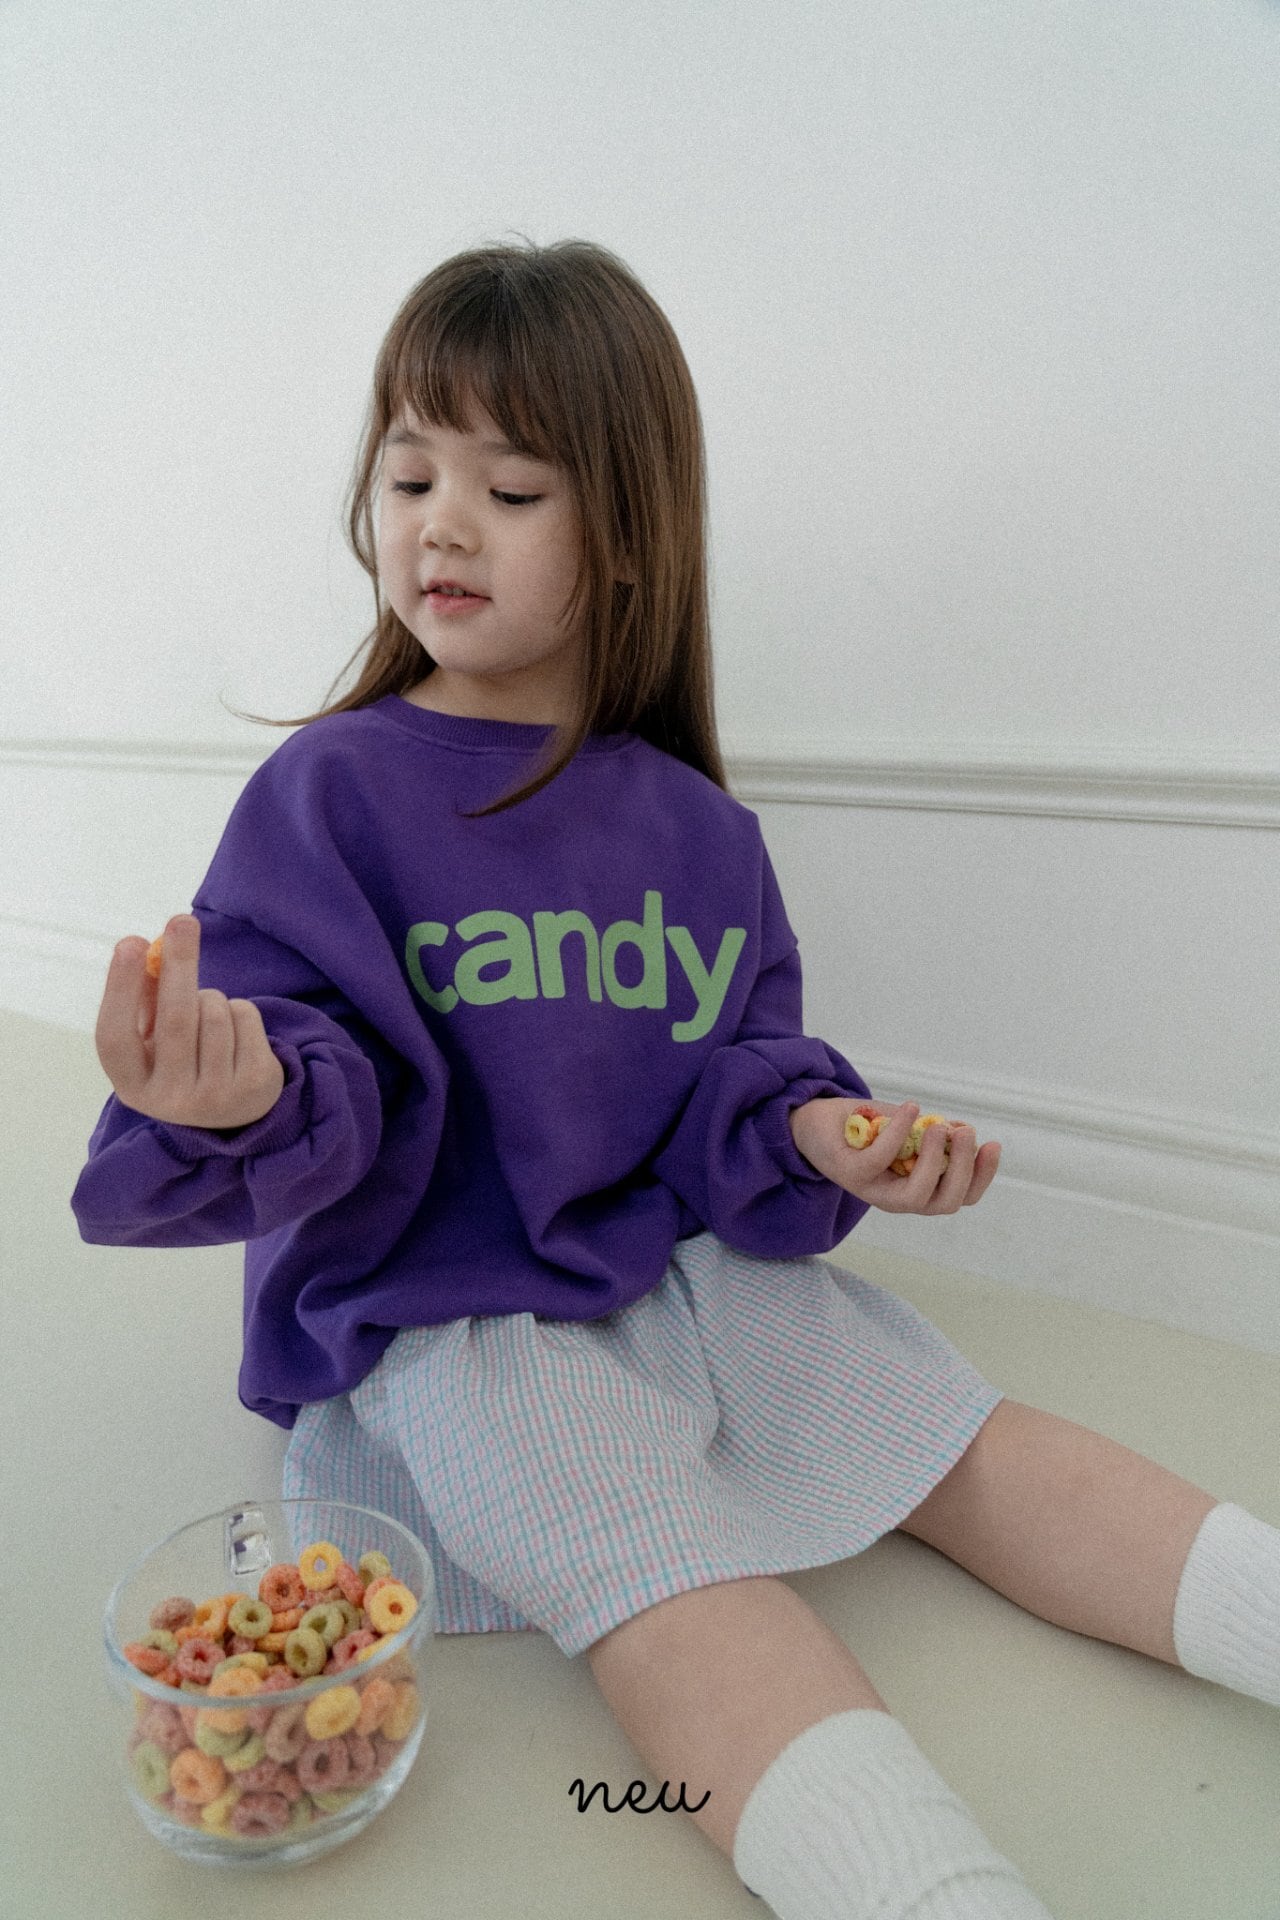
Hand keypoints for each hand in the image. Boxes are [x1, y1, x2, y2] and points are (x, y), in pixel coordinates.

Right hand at [94, 913, 284, 1129]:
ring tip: (208, 1014)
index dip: (121, 987)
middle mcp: (170, 1100)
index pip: (115, 1035)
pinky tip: (234, 1031)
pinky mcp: (253, 1086)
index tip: (131, 941)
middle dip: (180, 962)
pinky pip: (244, 1016)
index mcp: (131, 1086)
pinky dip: (238, 1009)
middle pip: (175, 1018)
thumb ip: (145, 999)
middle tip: (182, 920)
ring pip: (214, 1011)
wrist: (232, 1112)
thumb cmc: (181, 1060)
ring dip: (212, 995)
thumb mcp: (151, 1040)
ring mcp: (214, 1098)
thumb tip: (154, 951)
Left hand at [789, 1097, 1000, 1214]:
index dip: (981, 1176)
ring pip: (915, 1197)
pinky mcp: (851, 1174)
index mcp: (916, 1188)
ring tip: (940, 1127)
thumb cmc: (862, 1127)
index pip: (959, 1196)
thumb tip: (961, 1131)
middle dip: (963, 1169)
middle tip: (966, 1133)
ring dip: (934, 1161)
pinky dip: (900, 1134)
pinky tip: (912, 1108)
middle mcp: (897, 1197)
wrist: (811, 1121)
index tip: (992, 1145)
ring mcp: (873, 1189)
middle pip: (944, 1202)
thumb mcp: (903, 1129)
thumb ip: (930, 1134)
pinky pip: (881, 1160)